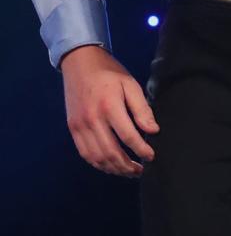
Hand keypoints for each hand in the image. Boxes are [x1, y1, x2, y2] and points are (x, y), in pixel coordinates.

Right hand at [61, 45, 157, 176]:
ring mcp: (79, 125)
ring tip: (128, 172)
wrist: (80, 63)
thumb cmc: (109, 73)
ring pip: (97, 157)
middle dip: (128, 166)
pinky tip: (110, 166)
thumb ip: (142, 109)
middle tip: (141, 170)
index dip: (141, 150)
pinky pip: (85, 153)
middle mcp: (92, 119)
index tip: (151, 156)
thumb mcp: (130, 85)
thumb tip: (153, 130)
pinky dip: (98, 163)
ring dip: (114, 168)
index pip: (128, 136)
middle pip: (111, 152)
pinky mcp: (73, 128)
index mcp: (109, 106)